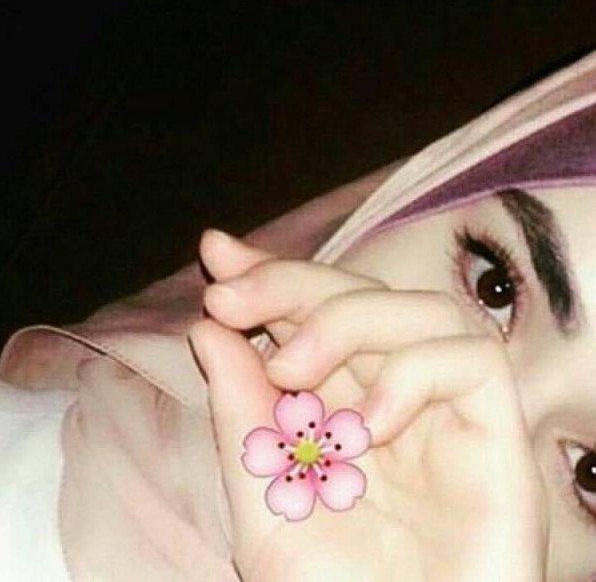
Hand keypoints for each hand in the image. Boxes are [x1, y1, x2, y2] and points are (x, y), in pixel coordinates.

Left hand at [192, 230, 546, 580]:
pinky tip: (370, 425)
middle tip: (230, 296)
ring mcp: (448, 405)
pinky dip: (412, 374)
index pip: (316, 310)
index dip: (272, 275)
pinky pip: (470, 360)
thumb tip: (208, 330)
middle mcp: (394, 390)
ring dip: (345, 322)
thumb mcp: (264, 493)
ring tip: (290, 370)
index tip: (218, 255)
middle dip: (292, 284)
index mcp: (342, 400)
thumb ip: (239, 411)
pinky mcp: (495, 427)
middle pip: (361, 294)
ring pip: (419, 309)